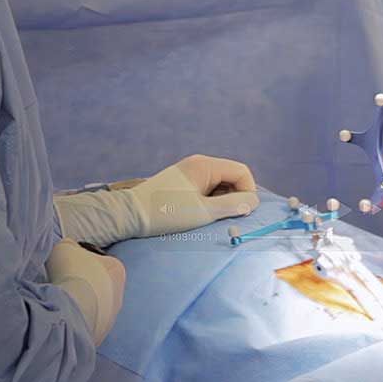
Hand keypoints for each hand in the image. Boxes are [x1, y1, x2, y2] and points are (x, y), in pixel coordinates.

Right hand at [46, 241, 127, 344]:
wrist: (71, 311)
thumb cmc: (71, 273)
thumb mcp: (64, 248)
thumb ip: (68, 247)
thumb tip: (67, 249)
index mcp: (116, 270)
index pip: (98, 262)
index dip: (79, 261)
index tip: (66, 265)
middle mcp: (118, 296)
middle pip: (97, 287)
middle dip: (81, 286)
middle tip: (62, 286)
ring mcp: (109, 320)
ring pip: (92, 309)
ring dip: (78, 306)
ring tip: (59, 304)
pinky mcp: (98, 337)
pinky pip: (84, 326)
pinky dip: (74, 322)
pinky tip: (61, 318)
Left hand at [55, 155, 259, 246]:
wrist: (129, 216)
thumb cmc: (167, 214)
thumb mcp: (203, 212)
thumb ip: (232, 205)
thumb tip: (253, 201)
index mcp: (205, 165)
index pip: (241, 172)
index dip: (248, 192)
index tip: (244, 213)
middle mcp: (198, 163)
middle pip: (231, 176)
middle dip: (236, 197)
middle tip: (229, 219)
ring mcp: (189, 172)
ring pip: (219, 184)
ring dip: (223, 201)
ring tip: (213, 219)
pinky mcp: (181, 183)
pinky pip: (206, 189)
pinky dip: (210, 201)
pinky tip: (201, 216)